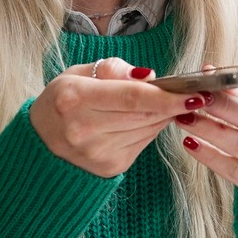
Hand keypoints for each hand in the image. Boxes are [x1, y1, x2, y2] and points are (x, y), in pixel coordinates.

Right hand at [29, 57, 191, 177]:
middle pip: (144, 115)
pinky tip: (148, 118)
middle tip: (197, 94)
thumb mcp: (78, 74)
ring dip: (165, 115)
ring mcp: (97, 153)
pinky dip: (151, 128)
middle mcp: (84, 129)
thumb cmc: (62, 101)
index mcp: (74, 99)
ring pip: (147, 129)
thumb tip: (148, 76)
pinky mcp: (109, 167)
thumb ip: (113, 70)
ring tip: (173, 102)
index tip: (193, 92)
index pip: (131, 97)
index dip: (166, 96)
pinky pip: (143, 142)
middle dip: (174, 104)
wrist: (39, 144)